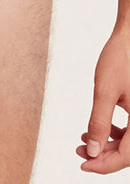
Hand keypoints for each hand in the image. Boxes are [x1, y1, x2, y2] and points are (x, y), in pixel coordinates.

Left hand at [76, 27, 129, 172]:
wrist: (129, 38)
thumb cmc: (119, 60)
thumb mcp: (104, 91)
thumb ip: (98, 121)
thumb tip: (91, 150)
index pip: (127, 157)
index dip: (104, 165)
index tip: (83, 164)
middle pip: (128, 152)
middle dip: (102, 154)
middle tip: (78, 151)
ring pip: (128, 141)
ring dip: (106, 143)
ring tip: (83, 139)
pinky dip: (112, 131)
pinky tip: (97, 127)